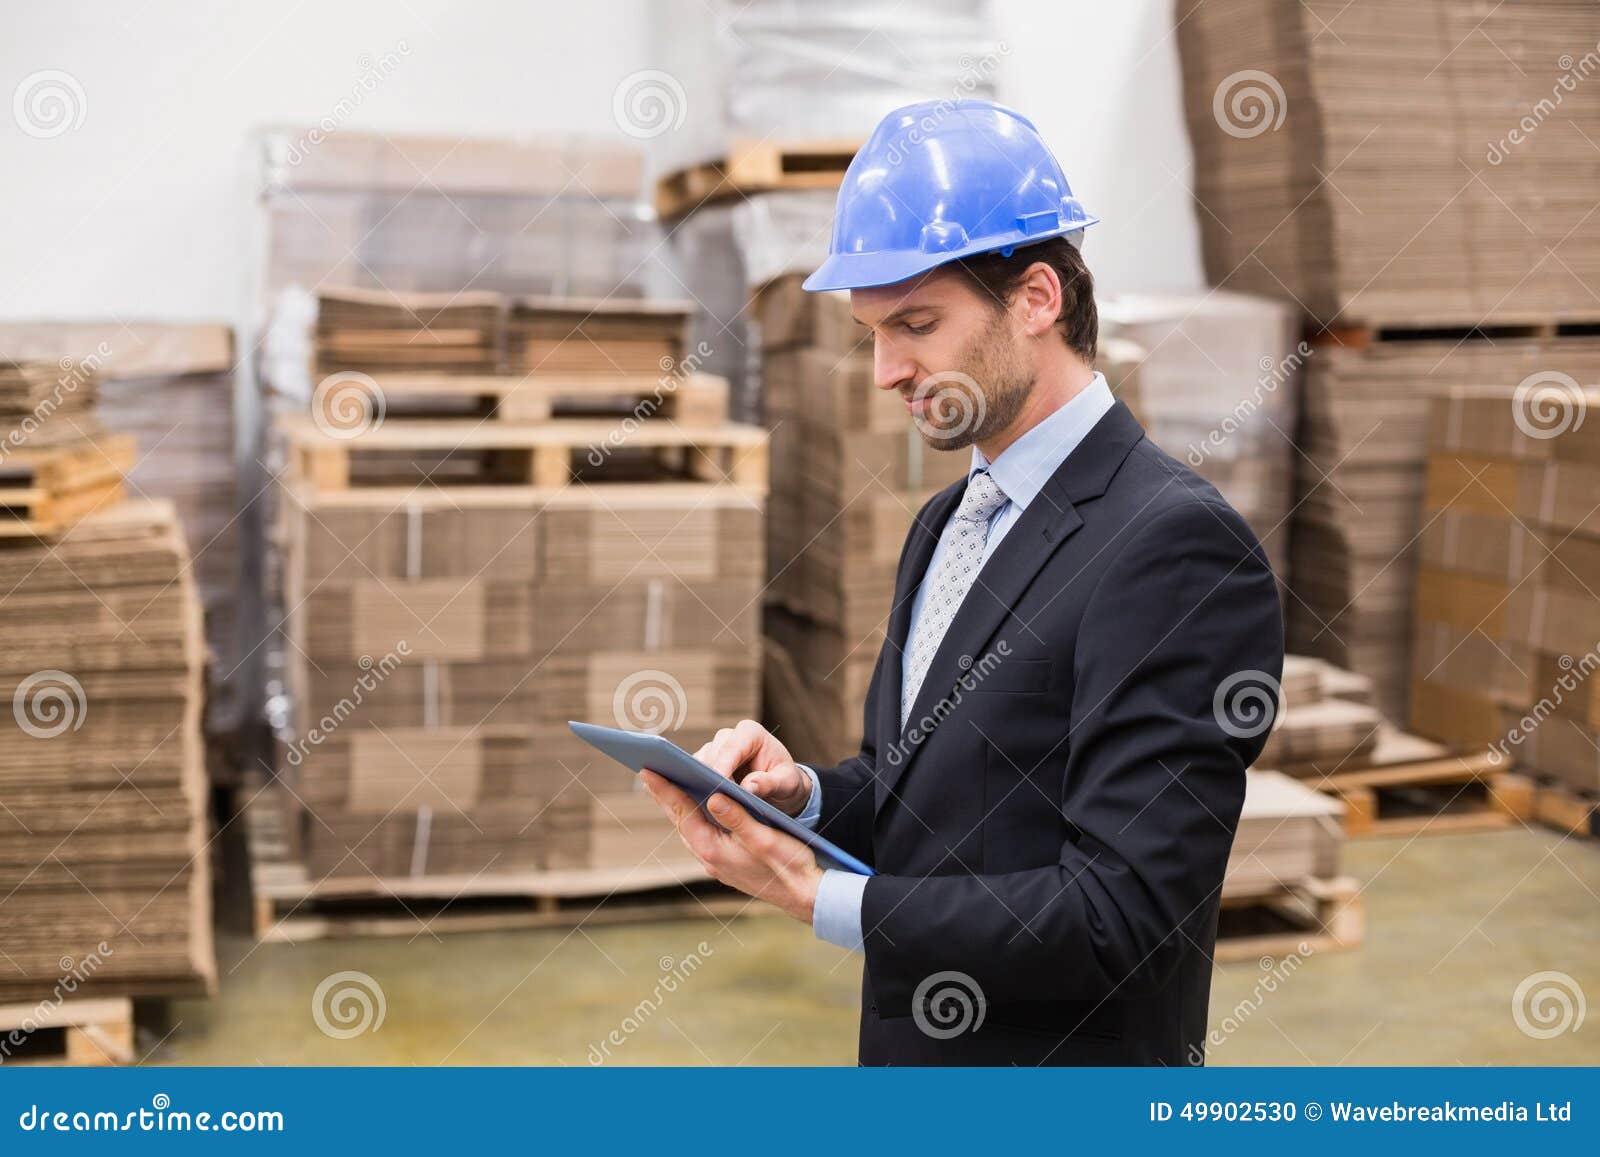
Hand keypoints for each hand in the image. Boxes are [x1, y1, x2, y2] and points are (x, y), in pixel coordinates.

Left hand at [641, 771, 822, 923]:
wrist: (804, 895)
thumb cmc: (789, 866)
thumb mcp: (764, 837)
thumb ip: (737, 817)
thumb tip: (713, 796)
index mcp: (714, 849)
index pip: (683, 812)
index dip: (665, 789)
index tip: (648, 770)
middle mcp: (709, 857)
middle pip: (680, 819)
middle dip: (665, 794)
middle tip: (649, 770)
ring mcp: (716, 861)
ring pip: (690, 826)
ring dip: (679, 804)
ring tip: (668, 781)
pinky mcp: (726, 861)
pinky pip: (702, 833)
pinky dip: (696, 815)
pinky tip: (698, 804)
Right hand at [694, 719, 812, 817]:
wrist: (779, 786)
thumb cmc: (785, 781)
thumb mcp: (787, 784)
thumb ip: (770, 783)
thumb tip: (748, 787)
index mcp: (750, 733)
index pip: (731, 748)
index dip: (723, 767)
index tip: (718, 788)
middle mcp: (728, 737)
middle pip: (711, 756)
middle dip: (711, 780)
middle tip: (715, 805)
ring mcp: (714, 750)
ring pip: (698, 765)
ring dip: (702, 786)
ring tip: (710, 810)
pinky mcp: (705, 764)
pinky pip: (694, 776)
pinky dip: (698, 790)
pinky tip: (704, 808)